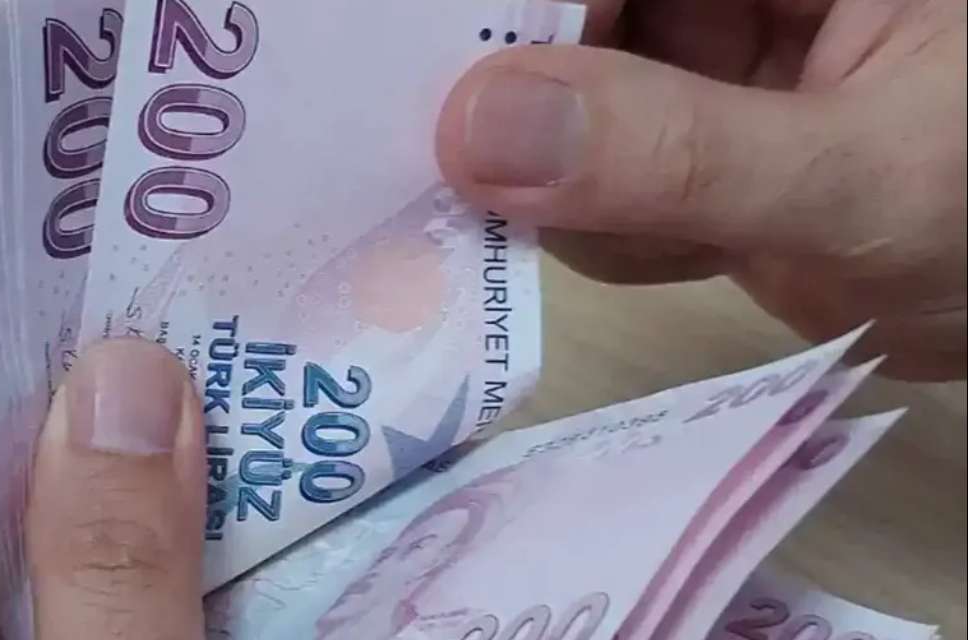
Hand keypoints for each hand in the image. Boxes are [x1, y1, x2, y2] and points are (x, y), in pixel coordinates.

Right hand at [436, 0, 965, 380]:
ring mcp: (711, 76)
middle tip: (470, 176)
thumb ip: (676, 154)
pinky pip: (597, 184)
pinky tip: (693, 257)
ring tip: (666, 236)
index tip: (442, 84)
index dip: (519, 7)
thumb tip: (476, 130)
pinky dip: (607, 234)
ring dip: (571, 191)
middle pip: (571, 22)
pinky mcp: (696, 156)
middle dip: (525, 103)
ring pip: (567, 111)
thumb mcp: (862, 181)